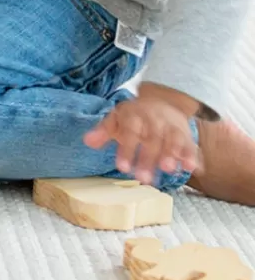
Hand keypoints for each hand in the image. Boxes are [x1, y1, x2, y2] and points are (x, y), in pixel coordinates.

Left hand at [84, 85, 202, 183]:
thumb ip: (103, 131)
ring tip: (169, 170)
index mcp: (134, 116)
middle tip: (144, 179)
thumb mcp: (116, 119)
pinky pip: (191, 144)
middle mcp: (154, 121)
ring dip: (172, 155)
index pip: (130, 132)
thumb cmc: (134, 116)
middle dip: (148, 159)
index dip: (126, 150)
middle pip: (152, 139)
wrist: (162, 101)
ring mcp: (171, 126)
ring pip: (173, 140)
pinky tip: (192, 169)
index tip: (122, 168)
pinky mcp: (186, 134)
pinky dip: (193, 156)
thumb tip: (87, 141)